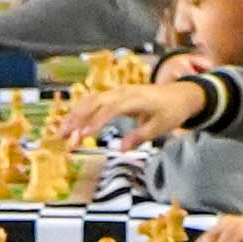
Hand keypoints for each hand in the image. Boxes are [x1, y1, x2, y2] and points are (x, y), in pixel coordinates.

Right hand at [53, 71, 202, 143]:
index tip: (84, 135)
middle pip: (94, 103)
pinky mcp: (114, 95)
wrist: (180, 94)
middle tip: (63, 136)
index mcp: (134, 99)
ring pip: (90, 100)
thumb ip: (139, 136)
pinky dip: (80, 111)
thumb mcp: (160, 127)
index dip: (96, 121)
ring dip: (74, 115)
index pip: (110, 109)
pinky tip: (71, 124)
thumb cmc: (171, 111)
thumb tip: (121, 149)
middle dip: (77, 119)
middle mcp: (122, 92)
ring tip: (61, 132)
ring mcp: (117, 92)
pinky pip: (94, 101)